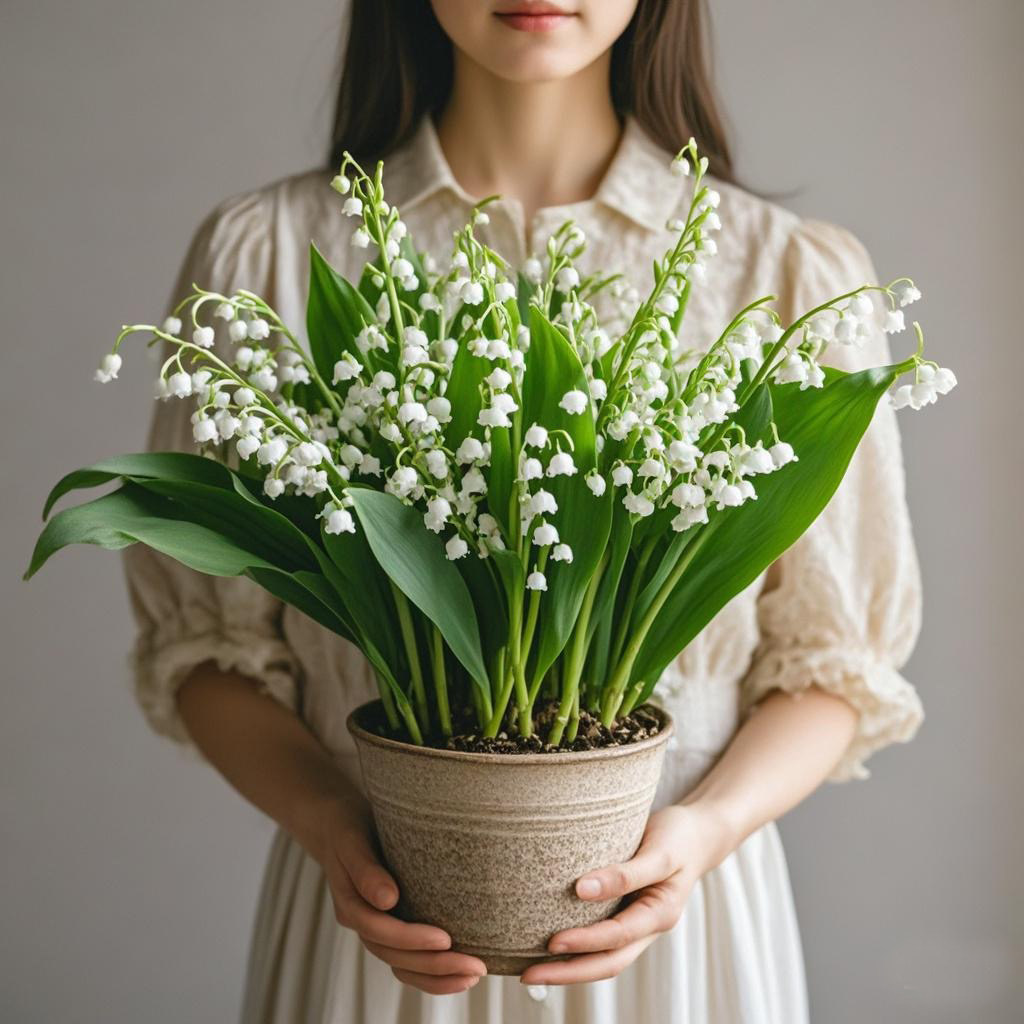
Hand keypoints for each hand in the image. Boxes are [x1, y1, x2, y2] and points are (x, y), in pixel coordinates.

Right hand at [314, 789, 486, 994]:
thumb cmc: (349, 828)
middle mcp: (361, 922)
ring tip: (472, 975)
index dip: (412, 939)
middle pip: (395, 956)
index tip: (446, 939)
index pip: (380, 931)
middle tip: (475, 967)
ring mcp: (374, 928)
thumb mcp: (352, 841)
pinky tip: (457, 971)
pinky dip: (429, 971)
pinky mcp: (388, 926)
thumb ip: (366, 869)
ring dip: (436, 976)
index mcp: (350, 904)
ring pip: (402, 965)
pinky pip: (406, 959)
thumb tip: (388, 900)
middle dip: (434, 966)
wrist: (338, 825)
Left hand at [520, 802, 735, 985]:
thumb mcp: (659, 851)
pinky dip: (578, 949)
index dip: (585, 941)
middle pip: (608, 962)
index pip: (617, 936)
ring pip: (604, 958)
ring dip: (569, 968)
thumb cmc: (678, 838)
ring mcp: (637, 925)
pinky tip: (553, 947)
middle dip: (568, 973)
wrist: (696, 834)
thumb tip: (581, 888)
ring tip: (530, 969)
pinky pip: (602, 941)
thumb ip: (625, 872)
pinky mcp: (626, 914)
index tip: (552, 941)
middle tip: (528, 975)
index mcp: (661, 914)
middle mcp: (648, 927)